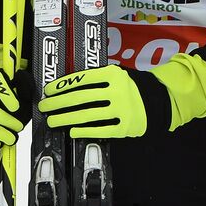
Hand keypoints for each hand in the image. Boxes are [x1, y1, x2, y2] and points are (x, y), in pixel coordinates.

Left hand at [38, 64, 170, 139]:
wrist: (160, 100)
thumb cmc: (132, 87)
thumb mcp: (118, 74)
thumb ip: (98, 78)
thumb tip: (68, 86)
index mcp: (113, 74)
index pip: (81, 79)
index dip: (62, 86)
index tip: (48, 91)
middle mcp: (116, 91)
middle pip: (80, 98)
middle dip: (58, 103)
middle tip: (45, 107)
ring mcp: (121, 110)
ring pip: (87, 115)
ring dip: (66, 118)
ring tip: (53, 120)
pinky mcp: (124, 126)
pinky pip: (100, 130)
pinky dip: (84, 131)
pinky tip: (72, 131)